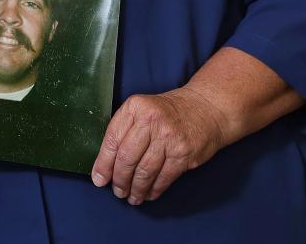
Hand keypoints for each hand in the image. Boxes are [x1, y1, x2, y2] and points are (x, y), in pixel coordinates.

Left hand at [91, 86, 227, 205]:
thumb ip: (126, 129)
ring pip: (145, 170)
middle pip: (127, 157)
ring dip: (136, 188)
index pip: (112, 139)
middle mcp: (150, 121)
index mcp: (135, 107)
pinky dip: (154, 189)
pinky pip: (164, 177)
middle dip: (119, 179)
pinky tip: (149, 194)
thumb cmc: (168, 112)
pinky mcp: (184, 153)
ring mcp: (168, 138)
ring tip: (131, 197)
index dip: (103, 163)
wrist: (206, 108)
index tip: (99, 178)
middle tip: (117, 191)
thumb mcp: (142, 109)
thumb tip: (107, 162)